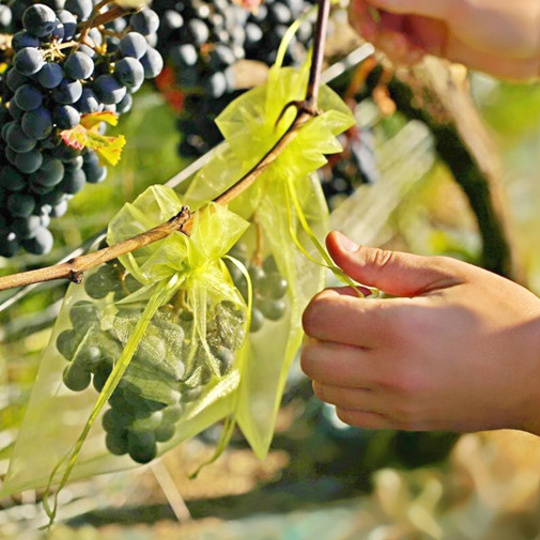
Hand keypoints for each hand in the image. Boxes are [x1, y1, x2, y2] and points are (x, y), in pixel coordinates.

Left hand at [301, 231, 539, 434]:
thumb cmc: (497, 313)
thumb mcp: (442, 274)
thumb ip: (379, 262)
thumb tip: (332, 241)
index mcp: (396, 329)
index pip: (317, 318)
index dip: (327, 299)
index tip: (356, 293)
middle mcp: (388, 373)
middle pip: (311, 358)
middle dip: (322, 331)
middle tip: (356, 317)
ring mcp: (394, 405)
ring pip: (322, 389)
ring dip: (330, 360)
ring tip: (365, 343)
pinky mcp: (402, 424)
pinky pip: (345, 413)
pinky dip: (345, 390)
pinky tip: (373, 370)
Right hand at [350, 0, 539, 78]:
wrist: (538, 48)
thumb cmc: (510, 15)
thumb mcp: (456, 5)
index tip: (359, 11)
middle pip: (375, 3)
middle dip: (370, 21)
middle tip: (380, 37)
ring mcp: (425, 13)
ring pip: (383, 26)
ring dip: (385, 43)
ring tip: (407, 54)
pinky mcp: (429, 38)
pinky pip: (398, 46)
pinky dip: (398, 56)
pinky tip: (414, 59)